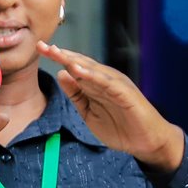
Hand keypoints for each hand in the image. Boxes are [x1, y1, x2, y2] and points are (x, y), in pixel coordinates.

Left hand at [38, 42, 184, 171]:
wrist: (148, 142)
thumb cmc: (121, 127)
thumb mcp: (90, 113)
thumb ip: (76, 95)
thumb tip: (61, 74)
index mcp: (96, 84)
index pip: (74, 67)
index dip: (57, 58)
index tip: (40, 49)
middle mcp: (105, 80)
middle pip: (80, 63)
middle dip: (61, 54)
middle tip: (42, 45)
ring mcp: (116, 84)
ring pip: (92, 69)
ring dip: (74, 60)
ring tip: (56, 52)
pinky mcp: (125, 93)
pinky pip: (106, 82)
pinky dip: (92, 75)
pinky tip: (78, 70)